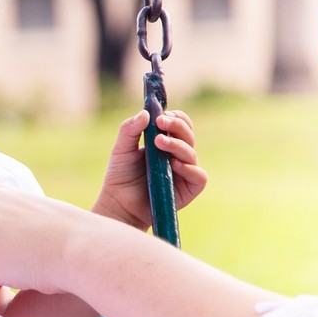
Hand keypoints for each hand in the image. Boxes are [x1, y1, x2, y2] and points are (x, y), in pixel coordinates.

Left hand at [92, 109, 206, 229]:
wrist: (118, 203)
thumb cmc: (121, 175)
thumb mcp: (121, 148)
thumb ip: (130, 129)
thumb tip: (146, 113)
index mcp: (166, 142)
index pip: (180, 124)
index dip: (175, 117)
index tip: (160, 115)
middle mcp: (178, 155)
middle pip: (188, 135)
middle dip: (176, 126)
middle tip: (160, 123)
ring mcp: (184, 172)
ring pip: (191, 153)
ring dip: (177, 145)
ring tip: (158, 142)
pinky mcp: (188, 190)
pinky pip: (199, 176)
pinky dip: (189, 168)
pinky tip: (173, 165)